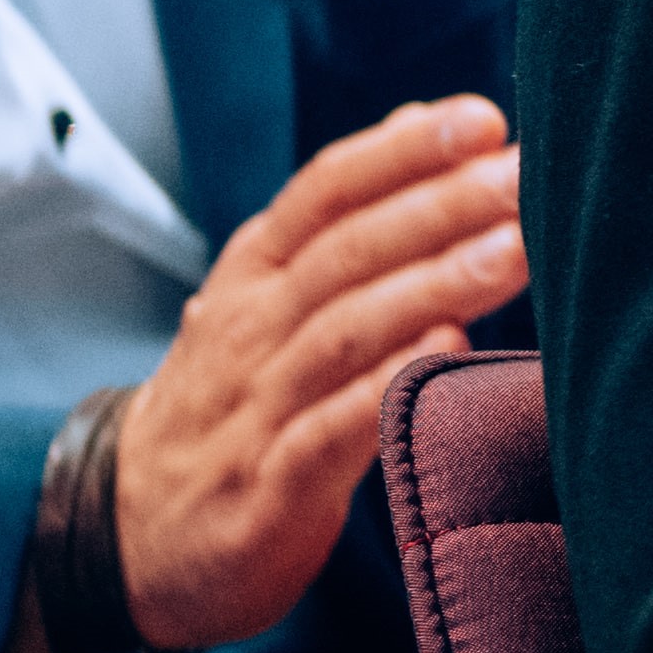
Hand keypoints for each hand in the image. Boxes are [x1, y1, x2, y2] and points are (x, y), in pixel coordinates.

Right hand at [111, 96, 527, 644]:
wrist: (130, 533)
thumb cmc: (231, 403)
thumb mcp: (265, 299)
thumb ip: (338, 220)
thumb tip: (413, 122)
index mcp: (254, 275)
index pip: (324, 191)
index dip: (402, 152)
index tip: (484, 120)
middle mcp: (250, 330)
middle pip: (346, 253)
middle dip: (439, 207)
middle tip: (521, 175)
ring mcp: (254, 411)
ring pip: (344, 333)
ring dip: (432, 287)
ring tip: (512, 253)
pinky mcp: (266, 492)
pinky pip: (327, 435)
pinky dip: (384, 391)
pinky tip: (446, 356)